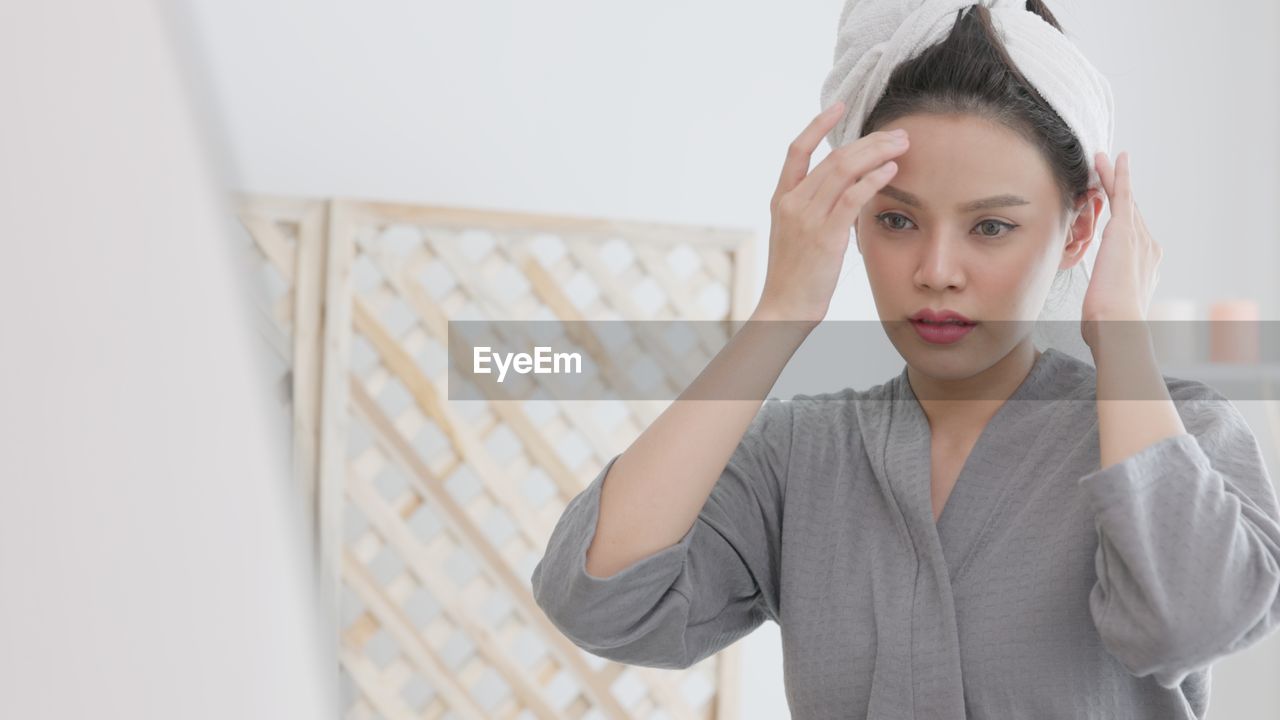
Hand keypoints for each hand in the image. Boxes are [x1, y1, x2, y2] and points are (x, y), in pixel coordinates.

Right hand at [756, 101, 909, 323]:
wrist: (784, 308)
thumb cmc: (795, 277)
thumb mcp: (796, 236)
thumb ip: (814, 210)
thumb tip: (846, 193)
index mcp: (782, 200)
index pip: (797, 150)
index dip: (819, 124)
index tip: (840, 106)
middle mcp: (792, 203)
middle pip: (833, 156)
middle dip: (868, 140)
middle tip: (896, 133)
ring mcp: (807, 218)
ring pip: (844, 170)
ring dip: (877, 153)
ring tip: (902, 145)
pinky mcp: (825, 235)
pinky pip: (852, 197)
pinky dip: (873, 179)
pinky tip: (891, 170)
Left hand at [1080, 151, 1161, 349]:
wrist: (1118, 326)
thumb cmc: (1109, 327)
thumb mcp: (1107, 308)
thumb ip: (1105, 298)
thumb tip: (1096, 311)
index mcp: (1145, 267)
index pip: (1133, 236)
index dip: (1123, 218)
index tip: (1119, 209)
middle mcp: (1148, 248)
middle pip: (1131, 213)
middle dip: (1120, 191)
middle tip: (1110, 168)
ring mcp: (1139, 238)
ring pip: (1125, 199)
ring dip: (1114, 177)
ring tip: (1103, 158)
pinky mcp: (1124, 231)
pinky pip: (1122, 195)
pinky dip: (1118, 175)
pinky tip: (1112, 159)